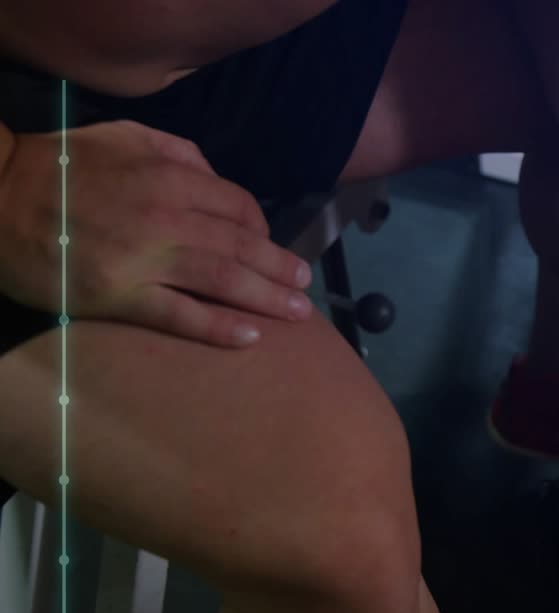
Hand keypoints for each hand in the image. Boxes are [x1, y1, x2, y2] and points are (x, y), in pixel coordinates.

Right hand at [0, 120, 312, 346]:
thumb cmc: (62, 168)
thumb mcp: (124, 138)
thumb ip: (177, 152)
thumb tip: (216, 177)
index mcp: (170, 176)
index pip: (239, 206)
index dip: (263, 228)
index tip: (272, 247)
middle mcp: (166, 217)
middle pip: (241, 246)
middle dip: (280, 268)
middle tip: (305, 286)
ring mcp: (143, 259)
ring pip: (222, 280)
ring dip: (267, 298)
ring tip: (297, 314)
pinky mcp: (119, 296)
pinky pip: (179, 314)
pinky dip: (218, 327)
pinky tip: (250, 338)